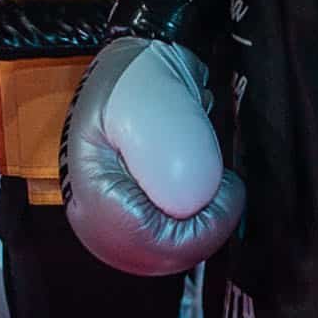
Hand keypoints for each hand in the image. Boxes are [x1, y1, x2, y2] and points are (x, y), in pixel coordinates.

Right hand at [62, 0, 243, 274]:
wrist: (138, 59)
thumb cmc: (143, 75)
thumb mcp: (157, 99)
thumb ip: (173, 149)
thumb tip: (192, 203)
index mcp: (89, 187)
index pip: (145, 242)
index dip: (198, 229)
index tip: (229, 189)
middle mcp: (90, 214)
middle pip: (151, 258)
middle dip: (201, 233)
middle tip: (228, 192)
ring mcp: (106, 218)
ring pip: (158, 256)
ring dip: (197, 230)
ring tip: (216, 190)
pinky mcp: (123, 215)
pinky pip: (159, 243)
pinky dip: (190, 227)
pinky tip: (202, 198)